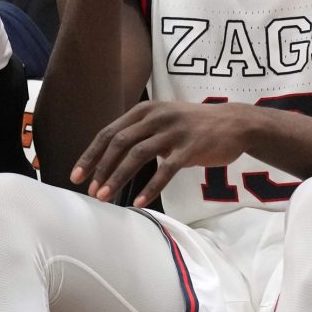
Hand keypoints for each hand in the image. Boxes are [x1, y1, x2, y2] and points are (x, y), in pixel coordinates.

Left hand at [71, 100, 254, 205]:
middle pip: (119, 142)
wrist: (235, 123)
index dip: (91, 155)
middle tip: (90, 190)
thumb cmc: (195, 126)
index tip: (77, 175)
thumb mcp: (163, 120)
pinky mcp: (191, 147)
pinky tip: (140, 201)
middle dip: (100, 168)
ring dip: (118, 177)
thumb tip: (110, 157)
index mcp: (145, 110)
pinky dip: (151, 187)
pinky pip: (166, 170)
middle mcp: (156, 117)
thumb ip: (140, 133)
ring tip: (105, 197)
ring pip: (137, 155)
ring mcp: (174, 131)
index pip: (109, 132)